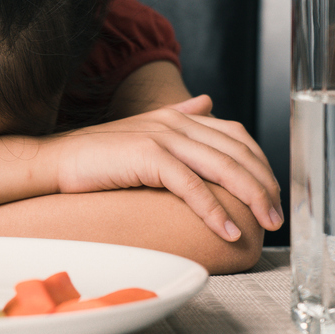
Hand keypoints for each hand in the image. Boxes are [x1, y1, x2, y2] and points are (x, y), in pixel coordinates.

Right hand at [52, 95, 281, 240]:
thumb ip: (178, 116)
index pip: (236, 135)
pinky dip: (214, 210)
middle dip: (264, 185)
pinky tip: (228, 231)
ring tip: (265, 224)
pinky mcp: (148, 156)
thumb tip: (207, 103)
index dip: (260, 163)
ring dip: (250, 198)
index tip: (272, 193)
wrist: (56, 160)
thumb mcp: (143, 132)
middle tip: (278, 216)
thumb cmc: (97, 155)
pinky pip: (192, 186)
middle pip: (237, 152)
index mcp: (177, 116)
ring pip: (223, 167)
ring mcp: (162, 136)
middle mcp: (175, 122)